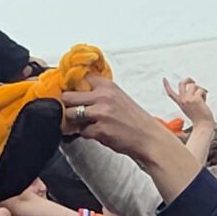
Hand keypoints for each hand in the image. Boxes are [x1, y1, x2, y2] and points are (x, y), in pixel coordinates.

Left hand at [60, 75, 174, 160]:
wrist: (149, 137)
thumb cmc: (135, 119)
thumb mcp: (118, 97)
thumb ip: (100, 93)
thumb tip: (78, 92)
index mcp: (107, 86)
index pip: (80, 77)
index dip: (72, 85)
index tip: (71, 90)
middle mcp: (102, 97)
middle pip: (68, 96)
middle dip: (68, 105)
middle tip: (74, 110)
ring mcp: (100, 114)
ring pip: (71, 114)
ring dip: (75, 121)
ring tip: (85, 123)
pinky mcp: (100, 130)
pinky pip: (81, 132)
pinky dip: (87, 134)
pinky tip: (97, 133)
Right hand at [163, 75, 214, 129]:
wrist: (203, 125)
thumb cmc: (199, 118)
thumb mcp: (190, 108)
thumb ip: (189, 98)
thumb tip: (194, 88)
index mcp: (180, 103)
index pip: (170, 93)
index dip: (166, 85)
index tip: (164, 79)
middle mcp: (183, 100)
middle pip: (181, 83)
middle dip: (188, 79)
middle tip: (193, 81)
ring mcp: (189, 99)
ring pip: (193, 85)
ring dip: (200, 90)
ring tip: (202, 97)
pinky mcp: (196, 99)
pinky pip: (201, 90)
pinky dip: (204, 94)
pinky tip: (204, 101)